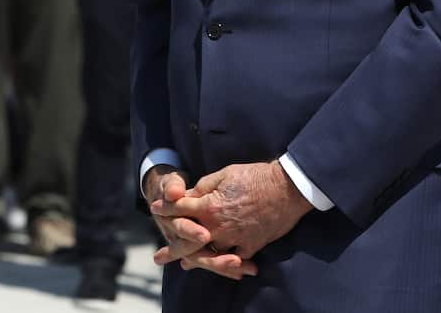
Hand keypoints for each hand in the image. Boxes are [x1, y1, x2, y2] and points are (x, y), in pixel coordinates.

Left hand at [152, 161, 309, 276]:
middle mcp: (218, 226)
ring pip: (210, 253)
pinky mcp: (251, 246)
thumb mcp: (223, 174)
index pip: (180, 208)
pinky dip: (226, 264)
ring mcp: (235, 238)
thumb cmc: (254, 176)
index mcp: (209, 205)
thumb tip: (187, 195)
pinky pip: (234, 259)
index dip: (165, 208)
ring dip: (196, 259)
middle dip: (172, 248)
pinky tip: (219, 266)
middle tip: (158, 257)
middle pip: (189, 240)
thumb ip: (203, 187)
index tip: (154, 209)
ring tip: (184, 265)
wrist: (286, 188)